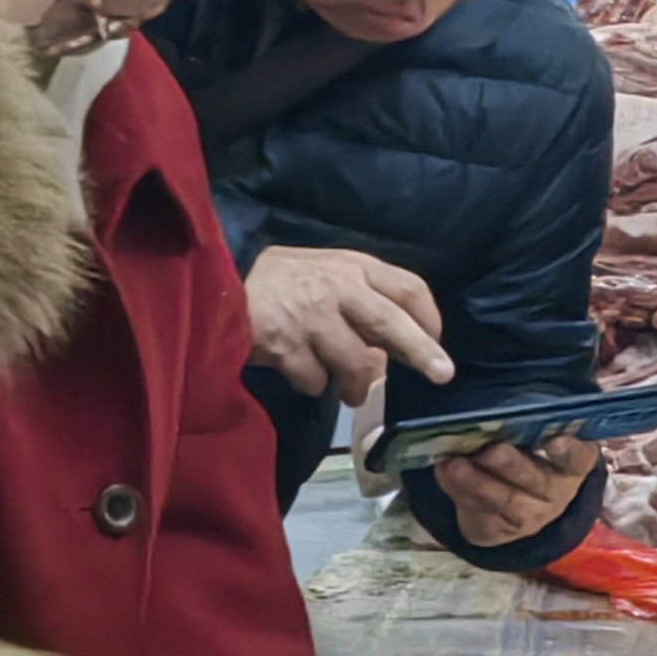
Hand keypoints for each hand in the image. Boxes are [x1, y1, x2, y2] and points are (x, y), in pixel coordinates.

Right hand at [247, 245, 451, 403]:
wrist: (214, 287)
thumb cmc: (281, 283)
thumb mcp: (325, 273)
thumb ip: (360, 302)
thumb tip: (388, 352)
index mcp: (352, 266)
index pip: (408, 287)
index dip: (428, 317)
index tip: (437, 339)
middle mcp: (336, 288)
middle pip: (391, 324)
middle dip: (421, 353)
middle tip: (442, 374)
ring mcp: (310, 318)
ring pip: (356, 363)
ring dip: (357, 384)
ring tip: (349, 390)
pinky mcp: (285, 346)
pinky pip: (316, 380)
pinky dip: (313, 384)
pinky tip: (300, 372)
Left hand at [432, 432, 598, 547]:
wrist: (519, 504)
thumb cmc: (529, 454)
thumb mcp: (535, 437)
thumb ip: (522, 424)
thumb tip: (490, 412)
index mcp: (574, 464)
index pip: (578, 457)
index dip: (569, 451)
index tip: (555, 440)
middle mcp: (557, 493)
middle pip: (537, 482)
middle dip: (512, 466)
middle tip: (491, 451)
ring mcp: (530, 517)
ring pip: (505, 501)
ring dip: (477, 482)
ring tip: (454, 465)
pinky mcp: (500, 531)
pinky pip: (479, 514)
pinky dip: (457, 492)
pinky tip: (443, 474)